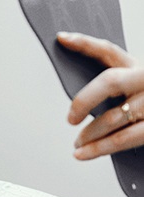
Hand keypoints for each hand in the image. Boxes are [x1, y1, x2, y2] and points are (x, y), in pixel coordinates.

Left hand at [57, 32, 143, 159]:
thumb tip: (79, 107)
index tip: (62, 39)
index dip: (84, 43)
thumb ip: (117, 90)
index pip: (108, 50)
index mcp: (140, 67)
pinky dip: (98, 149)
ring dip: (89, 134)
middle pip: (110, 81)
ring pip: (113, 117)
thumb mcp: (137, 88)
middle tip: (71, 119)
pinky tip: (82, 154)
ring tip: (78, 145)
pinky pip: (122, 139)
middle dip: (84, 100)